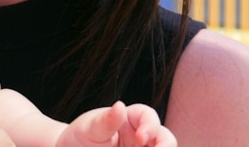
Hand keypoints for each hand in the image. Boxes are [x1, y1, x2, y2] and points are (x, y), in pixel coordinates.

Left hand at [60, 101, 175, 146]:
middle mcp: (141, 136)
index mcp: (131, 118)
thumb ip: (106, 120)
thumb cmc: (82, 135)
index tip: (140, 139)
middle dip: (166, 145)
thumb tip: (120, 106)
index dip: (150, 126)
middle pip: (164, 138)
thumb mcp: (90, 128)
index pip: (148, 116)